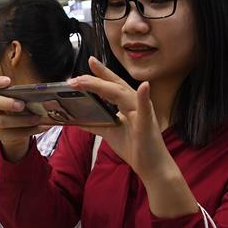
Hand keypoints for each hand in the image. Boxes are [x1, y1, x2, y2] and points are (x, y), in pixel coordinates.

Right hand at [0, 75, 45, 161]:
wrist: (14, 131)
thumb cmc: (19, 109)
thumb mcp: (21, 99)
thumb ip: (27, 93)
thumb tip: (47, 88)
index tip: (8, 80)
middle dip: (7, 103)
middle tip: (21, 105)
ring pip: (3, 121)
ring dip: (22, 120)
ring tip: (37, 118)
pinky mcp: (3, 135)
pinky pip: (15, 134)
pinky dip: (32, 130)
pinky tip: (43, 126)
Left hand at [69, 57, 198, 217]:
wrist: (151, 167)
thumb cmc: (135, 148)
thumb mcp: (110, 134)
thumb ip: (96, 125)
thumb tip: (78, 121)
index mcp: (127, 104)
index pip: (111, 85)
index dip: (101, 73)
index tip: (90, 61)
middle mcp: (135, 104)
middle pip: (114, 86)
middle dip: (95, 78)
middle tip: (76, 78)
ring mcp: (142, 113)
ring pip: (123, 94)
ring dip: (105, 86)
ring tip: (87, 81)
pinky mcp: (147, 124)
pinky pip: (145, 109)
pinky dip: (144, 97)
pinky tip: (144, 86)